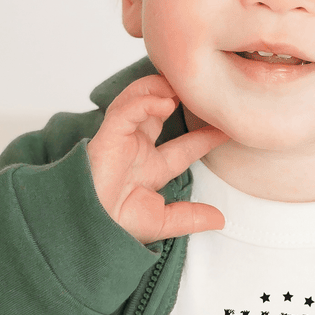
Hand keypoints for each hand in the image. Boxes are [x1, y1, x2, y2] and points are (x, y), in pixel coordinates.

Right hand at [85, 74, 229, 242]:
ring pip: (140, 102)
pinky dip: (144, 102)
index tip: (227, 128)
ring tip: (182, 87)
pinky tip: (164, 102)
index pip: (183, 147)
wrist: (88, 226)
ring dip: (159, 91)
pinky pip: (126, 110)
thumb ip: (190, 218)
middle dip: (178, 99)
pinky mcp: (108, 135)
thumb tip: (220, 220)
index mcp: (150, 169)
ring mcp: (122, 140)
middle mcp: (136, 150)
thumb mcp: (161, 222)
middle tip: (202, 90)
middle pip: (159, 113)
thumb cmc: (114, 226)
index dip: (205, 137)